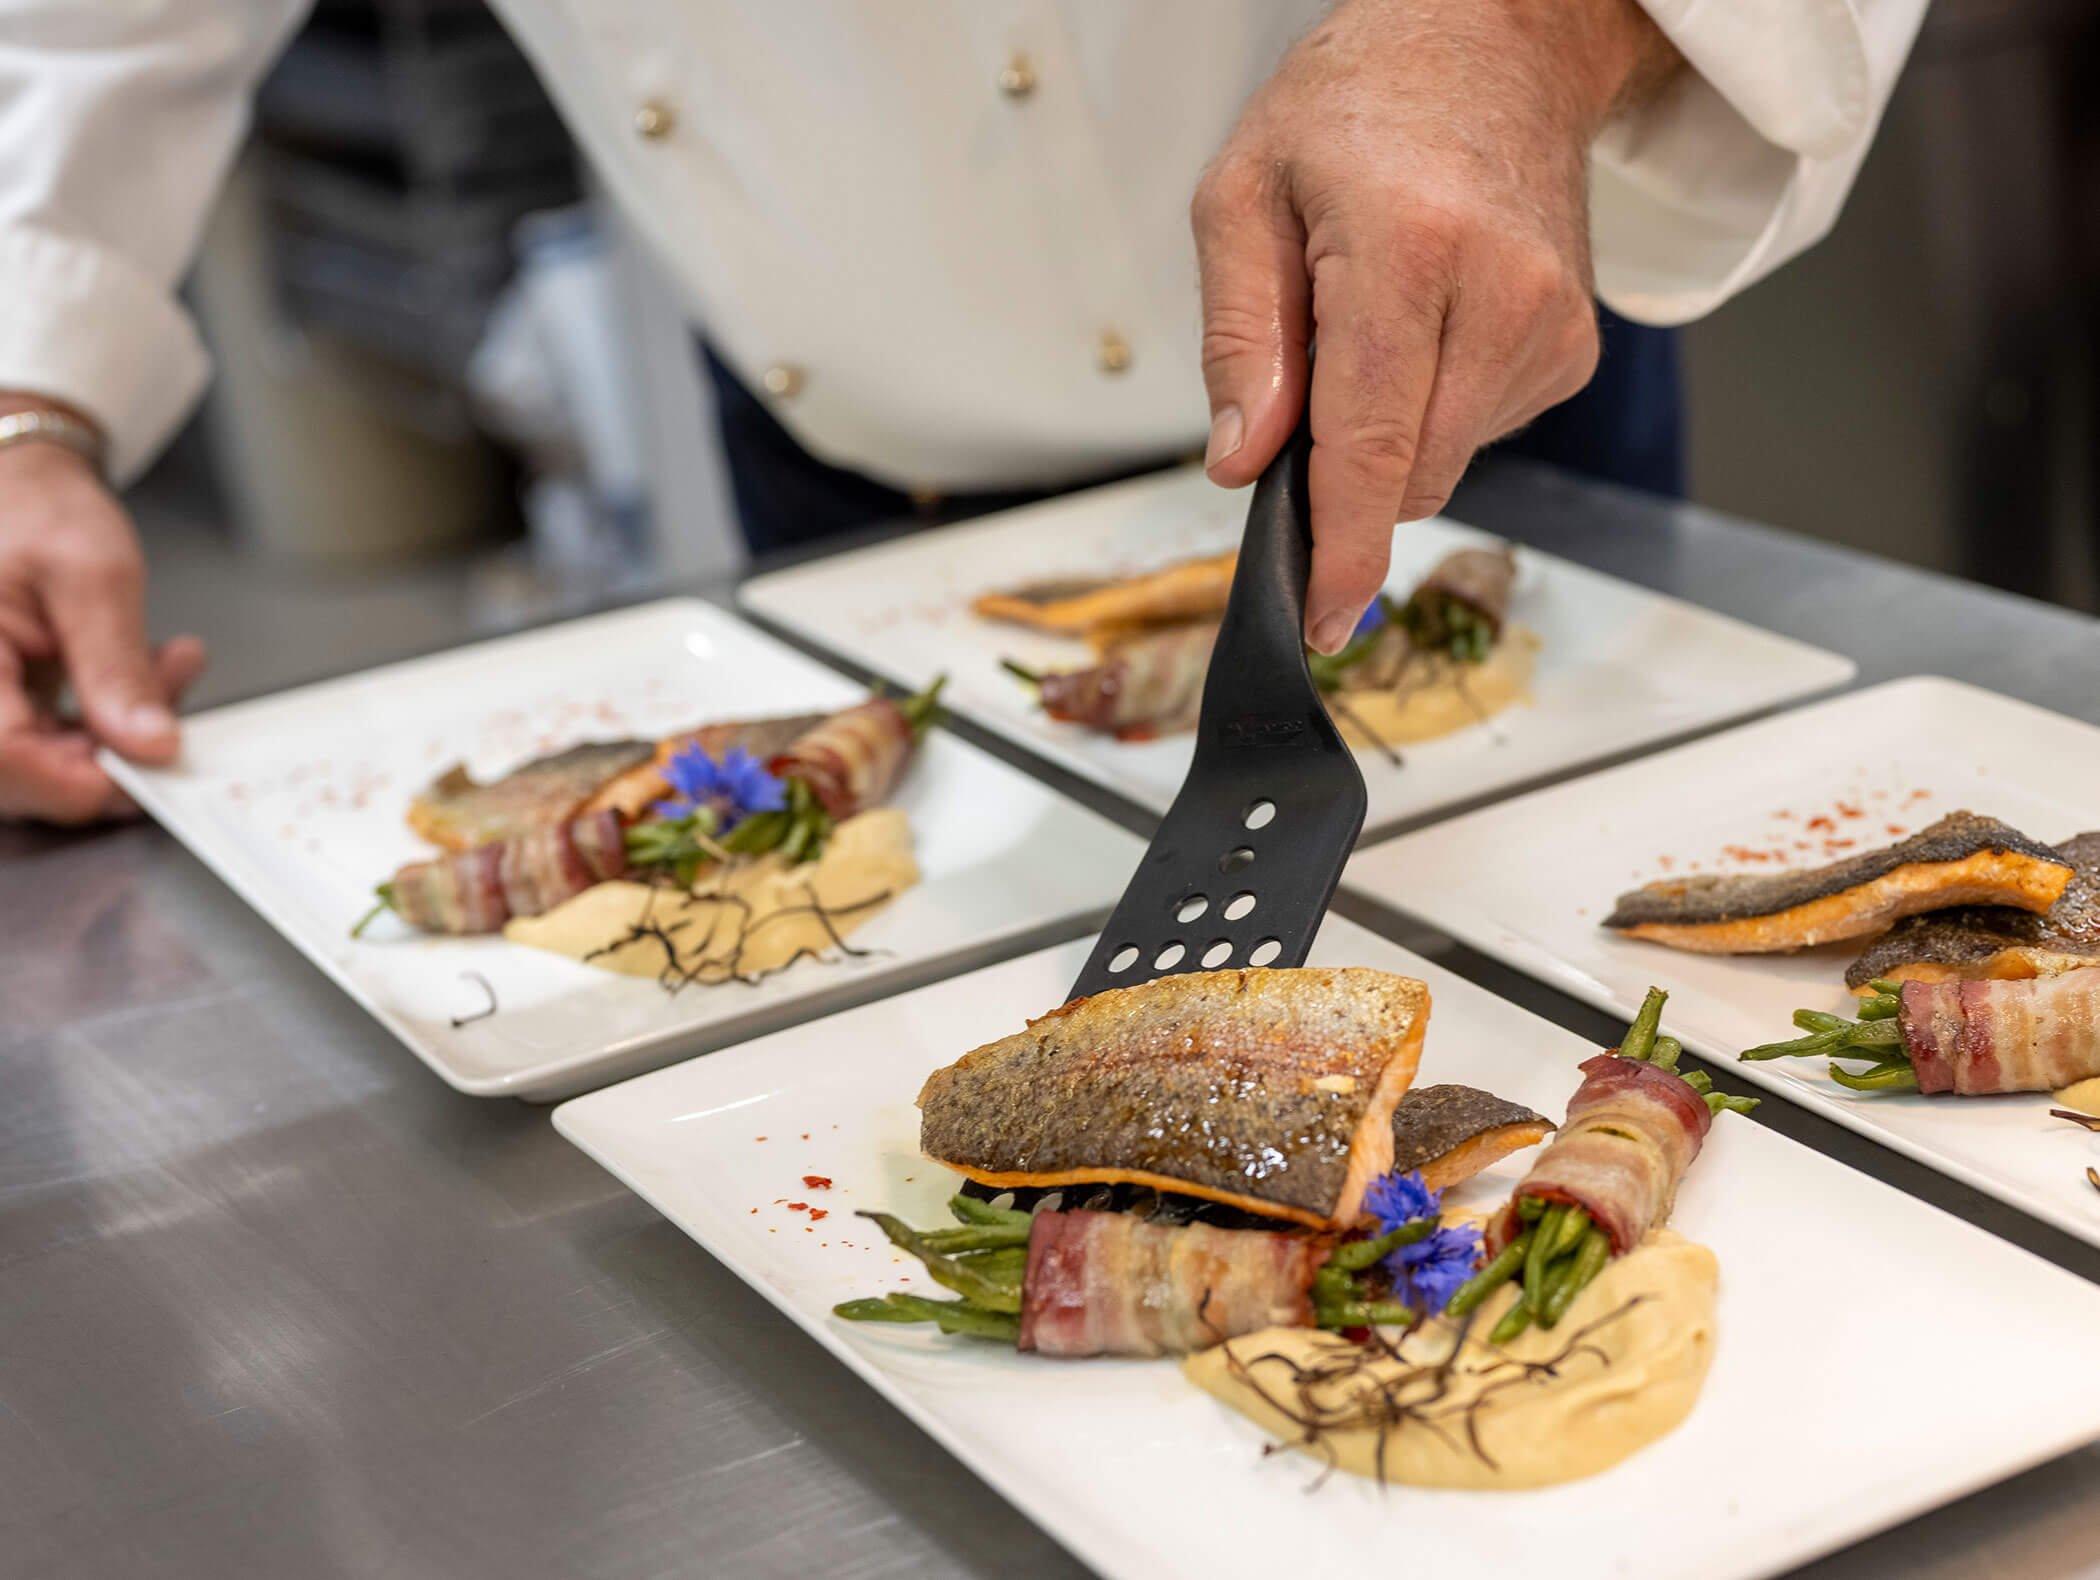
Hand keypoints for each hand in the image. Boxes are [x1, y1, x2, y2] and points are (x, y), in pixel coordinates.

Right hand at [0, 441, 205, 822]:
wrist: (18, 487)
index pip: (6, 760)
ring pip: (44, 770)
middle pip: (26, 777)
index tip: (155, 757)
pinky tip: (148, 675)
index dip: (82, 777)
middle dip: (116, 752)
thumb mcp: (92, 579)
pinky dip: (107, 724)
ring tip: (167, 668)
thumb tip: (152, 747)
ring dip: (120, 736)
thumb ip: (117, 669)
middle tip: (172, 693)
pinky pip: (50, 747)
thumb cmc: (37, 511)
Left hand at [1193, 0, 1679, 651]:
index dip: (1343, 547)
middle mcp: (1501, 294)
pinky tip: (1428, 327)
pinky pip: (1477, 434)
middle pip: (1405, 474)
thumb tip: (1241, 464)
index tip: (1324, 618)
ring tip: (1375, 322)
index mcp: (1410, 249)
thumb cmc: (1360, 109)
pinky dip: (1431, 411)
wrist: (1496, 46)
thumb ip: (1238, 340)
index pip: (1370, 443)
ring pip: (1441, 464)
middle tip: (1305, 384)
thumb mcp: (1243, 196)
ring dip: (1386, 434)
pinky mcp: (1573, 351)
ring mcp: (1551, 326)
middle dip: (1340, 472)